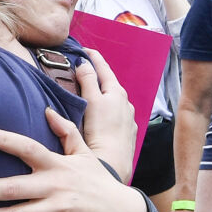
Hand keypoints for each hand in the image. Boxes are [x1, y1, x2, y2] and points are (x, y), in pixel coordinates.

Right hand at [72, 48, 135, 183]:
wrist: (112, 162)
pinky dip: (107, 111)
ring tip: (91, 95)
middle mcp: (125, 103)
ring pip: (114, 101)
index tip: (83, 49)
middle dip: (98, 76)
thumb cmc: (101, 132)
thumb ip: (87, 80)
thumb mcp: (91, 102)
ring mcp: (127, 118)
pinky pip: (116, 116)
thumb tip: (84, 63)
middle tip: (84, 70)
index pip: (103, 68)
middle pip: (109, 84)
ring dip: (103, 95)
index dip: (92, 57)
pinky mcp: (126, 133)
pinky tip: (101, 118)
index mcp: (116, 92)